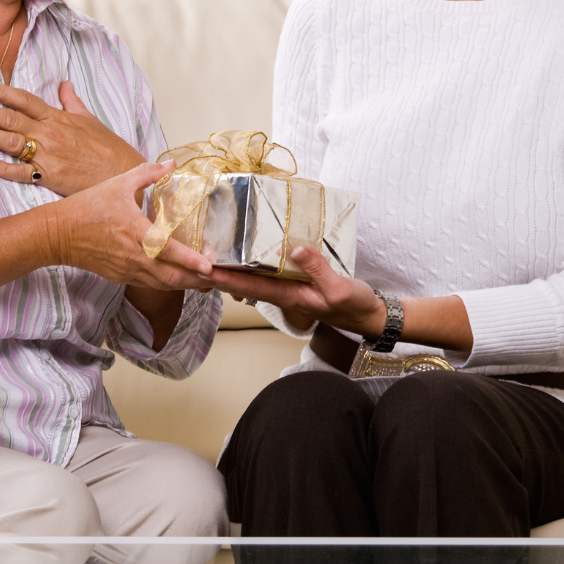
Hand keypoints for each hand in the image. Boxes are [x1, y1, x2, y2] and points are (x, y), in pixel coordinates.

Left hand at [0, 80, 144, 196]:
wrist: (123, 173)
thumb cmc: (108, 147)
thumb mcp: (90, 119)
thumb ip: (72, 102)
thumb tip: (64, 83)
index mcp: (59, 118)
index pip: (26, 100)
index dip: (3, 92)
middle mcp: (50, 134)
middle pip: (12, 119)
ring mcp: (49, 156)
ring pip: (12, 142)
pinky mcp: (50, 177)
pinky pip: (21, 172)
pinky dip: (3, 168)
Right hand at [55, 159, 214, 290]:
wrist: (57, 233)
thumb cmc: (87, 207)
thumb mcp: (119, 184)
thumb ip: (148, 173)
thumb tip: (172, 163)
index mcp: (135, 232)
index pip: (168, 250)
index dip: (191, 260)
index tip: (209, 266)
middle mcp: (133, 256)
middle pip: (172, 277)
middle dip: (196, 281)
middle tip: (218, 278)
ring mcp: (126, 270)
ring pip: (162, 284)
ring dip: (185, 285)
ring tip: (206, 282)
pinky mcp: (120, 277)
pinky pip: (149, 284)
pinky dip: (168, 284)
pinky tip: (179, 279)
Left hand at [205, 246, 387, 337]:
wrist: (367, 315)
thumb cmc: (353, 304)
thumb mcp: (338, 287)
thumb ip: (317, 268)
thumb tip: (294, 248)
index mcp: (289, 296)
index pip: (250, 286)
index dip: (226, 277)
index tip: (204, 268)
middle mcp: (283, 293)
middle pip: (244, 283)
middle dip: (220, 273)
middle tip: (196, 258)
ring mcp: (289, 289)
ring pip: (253, 280)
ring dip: (232, 270)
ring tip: (211, 255)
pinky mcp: (296, 284)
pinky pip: (268, 275)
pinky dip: (252, 267)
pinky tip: (246, 257)